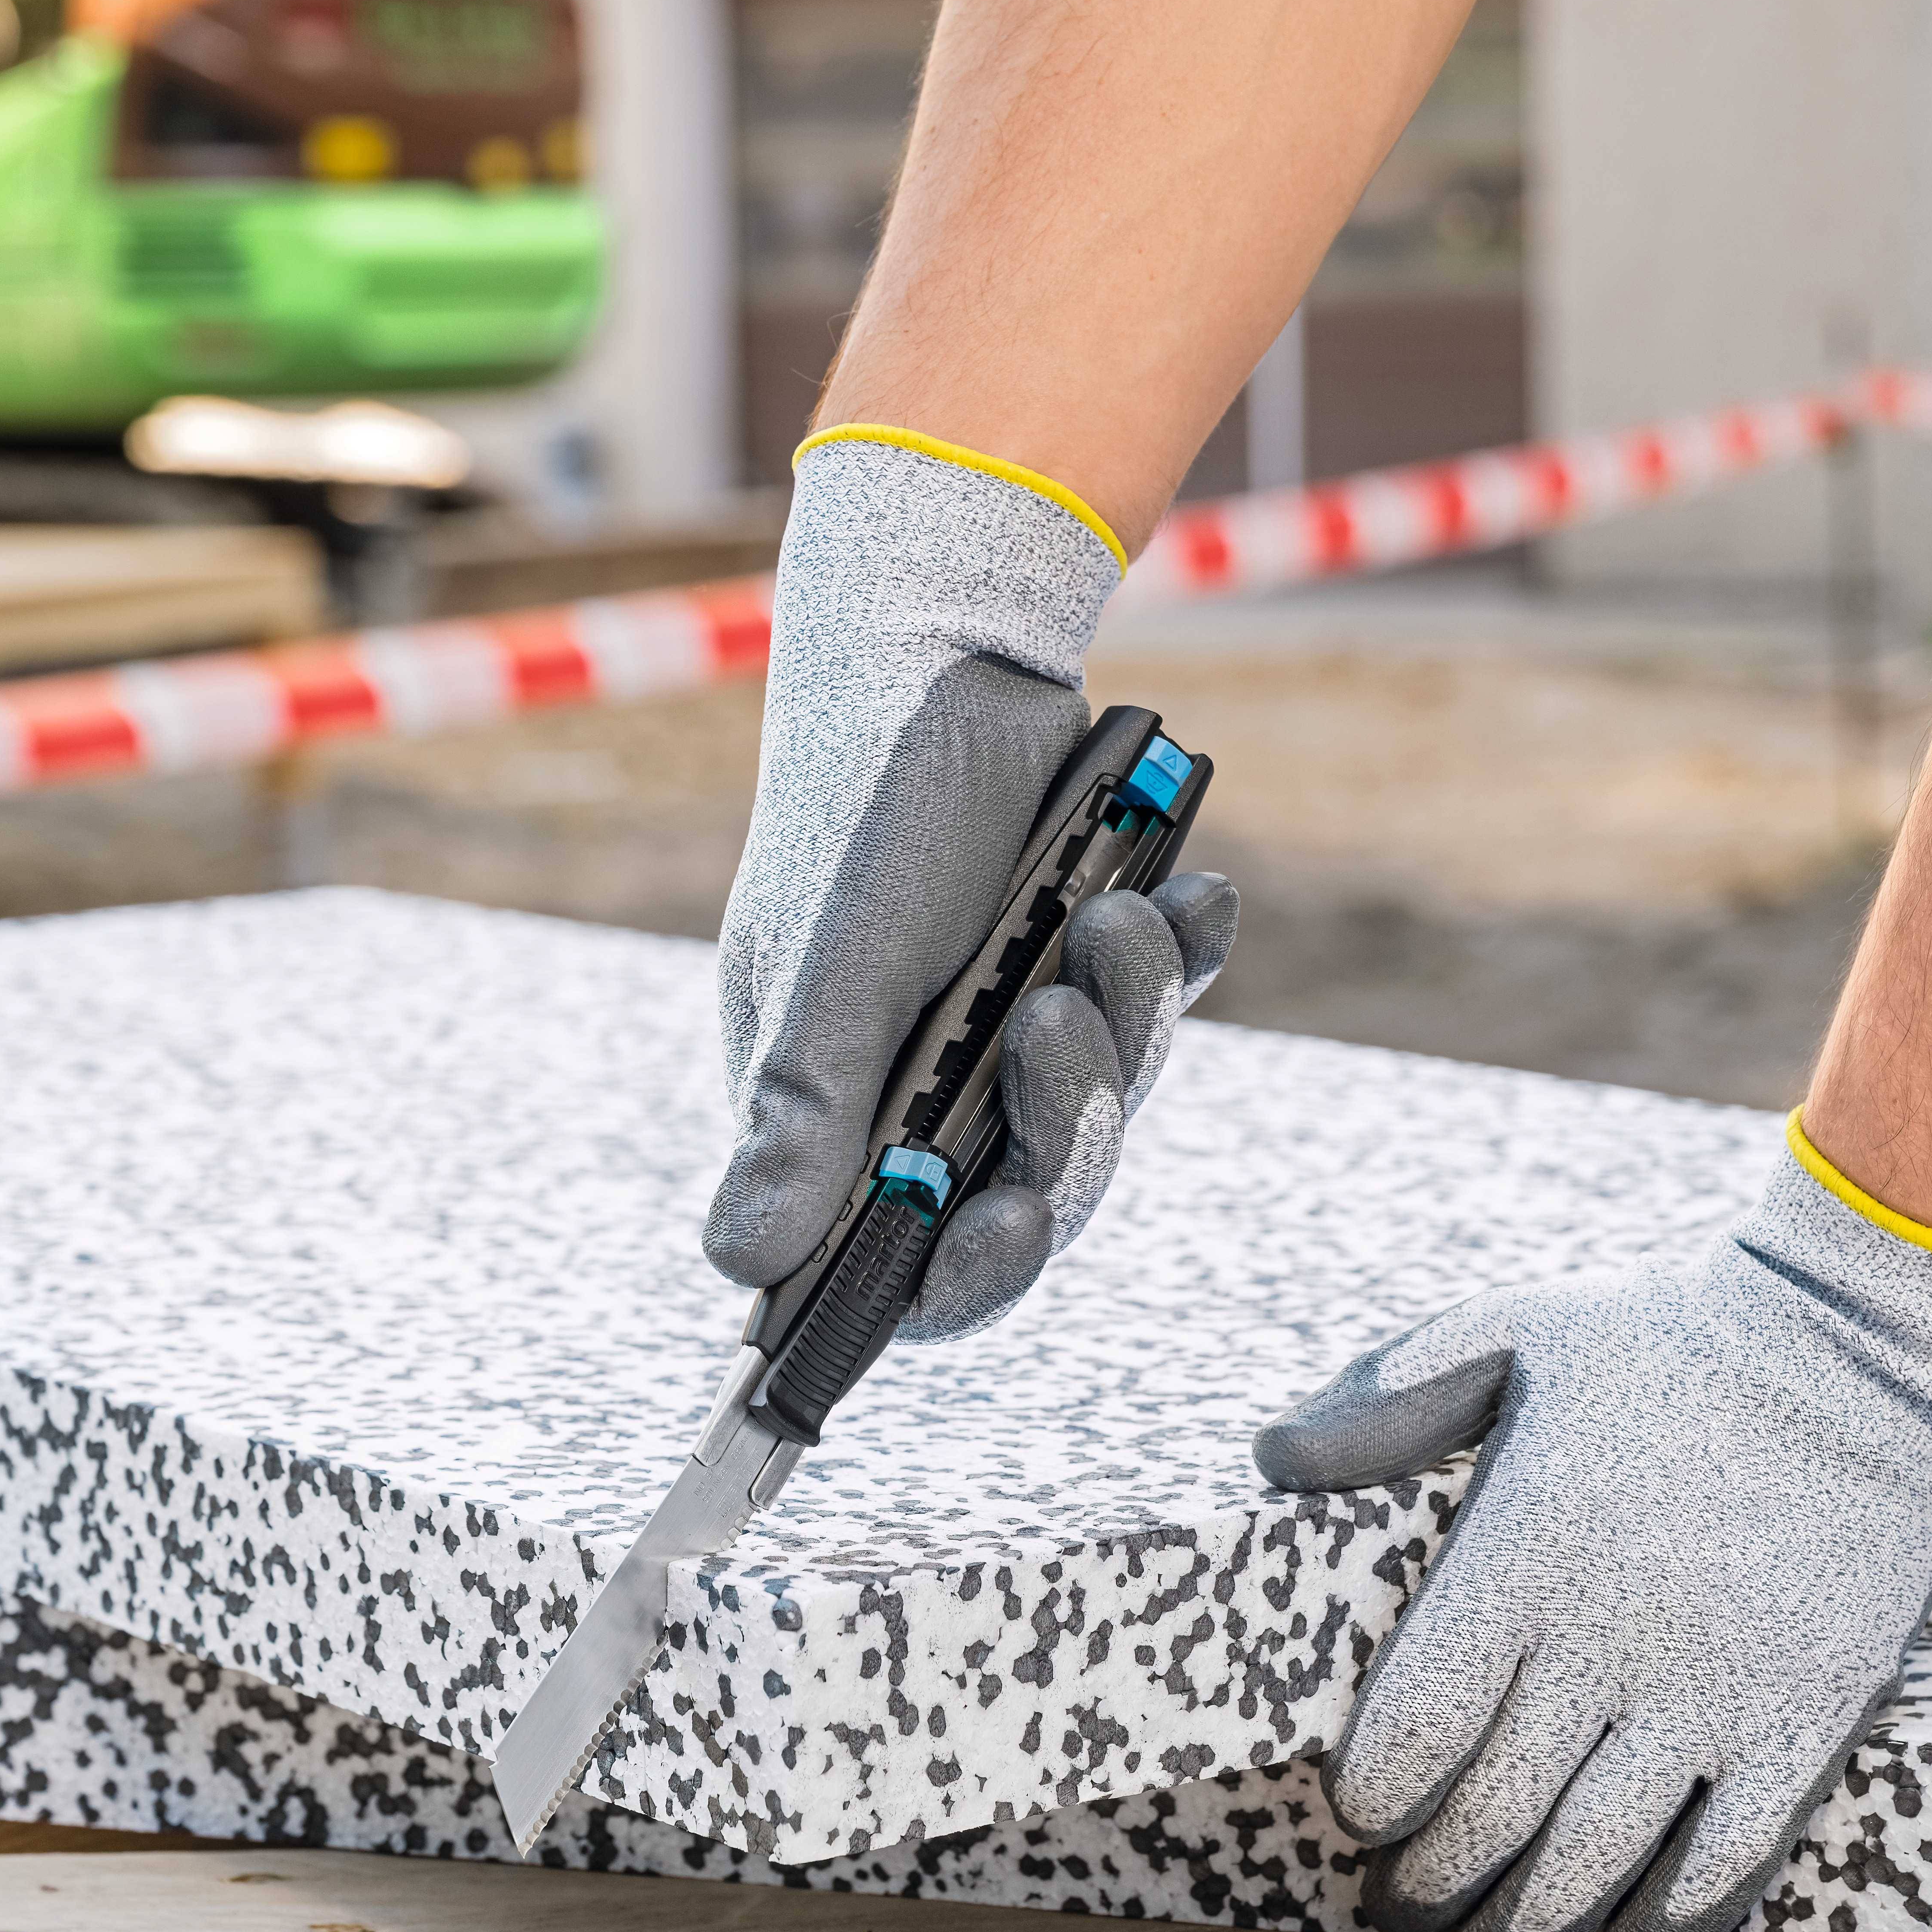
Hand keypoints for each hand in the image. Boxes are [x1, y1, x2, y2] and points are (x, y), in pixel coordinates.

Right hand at [709, 429, 1239, 1339]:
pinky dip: (1186, 958)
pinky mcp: (1088, 961)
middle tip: (1055, 1014)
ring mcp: (1014, 1026)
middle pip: (1034, 1193)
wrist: (946, 654)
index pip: (904, 1263)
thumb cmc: (865, 808)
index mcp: (839, 1111)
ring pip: (1109, 1099)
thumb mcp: (831, 965)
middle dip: (1067, 1115)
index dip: (963, 1277)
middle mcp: (929, 1088)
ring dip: (1125, 1020)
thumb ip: (800, 1113)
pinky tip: (1191, 897)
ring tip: (1113, 919)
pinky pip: (1164, 1006)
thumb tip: (740, 1263)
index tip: (1010, 1227)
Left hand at [1252, 1121, 1931, 1931]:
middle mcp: (1612, 1639)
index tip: (1361, 1817)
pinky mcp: (1805, 1718)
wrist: (1855, 1345)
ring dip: (1528, 1931)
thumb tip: (1272, 1456)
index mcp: (1526, 1553)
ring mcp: (1714, 1690)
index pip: (1415, 1727)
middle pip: (1492, 1815)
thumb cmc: (1662, 1341)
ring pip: (1595, 1862)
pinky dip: (1666, 1927)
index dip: (1373, 1799)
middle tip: (1401, 1913)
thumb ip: (1385, 1396)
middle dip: (1431, 1885)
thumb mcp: (1508, 1331)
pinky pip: (1726, 1862)